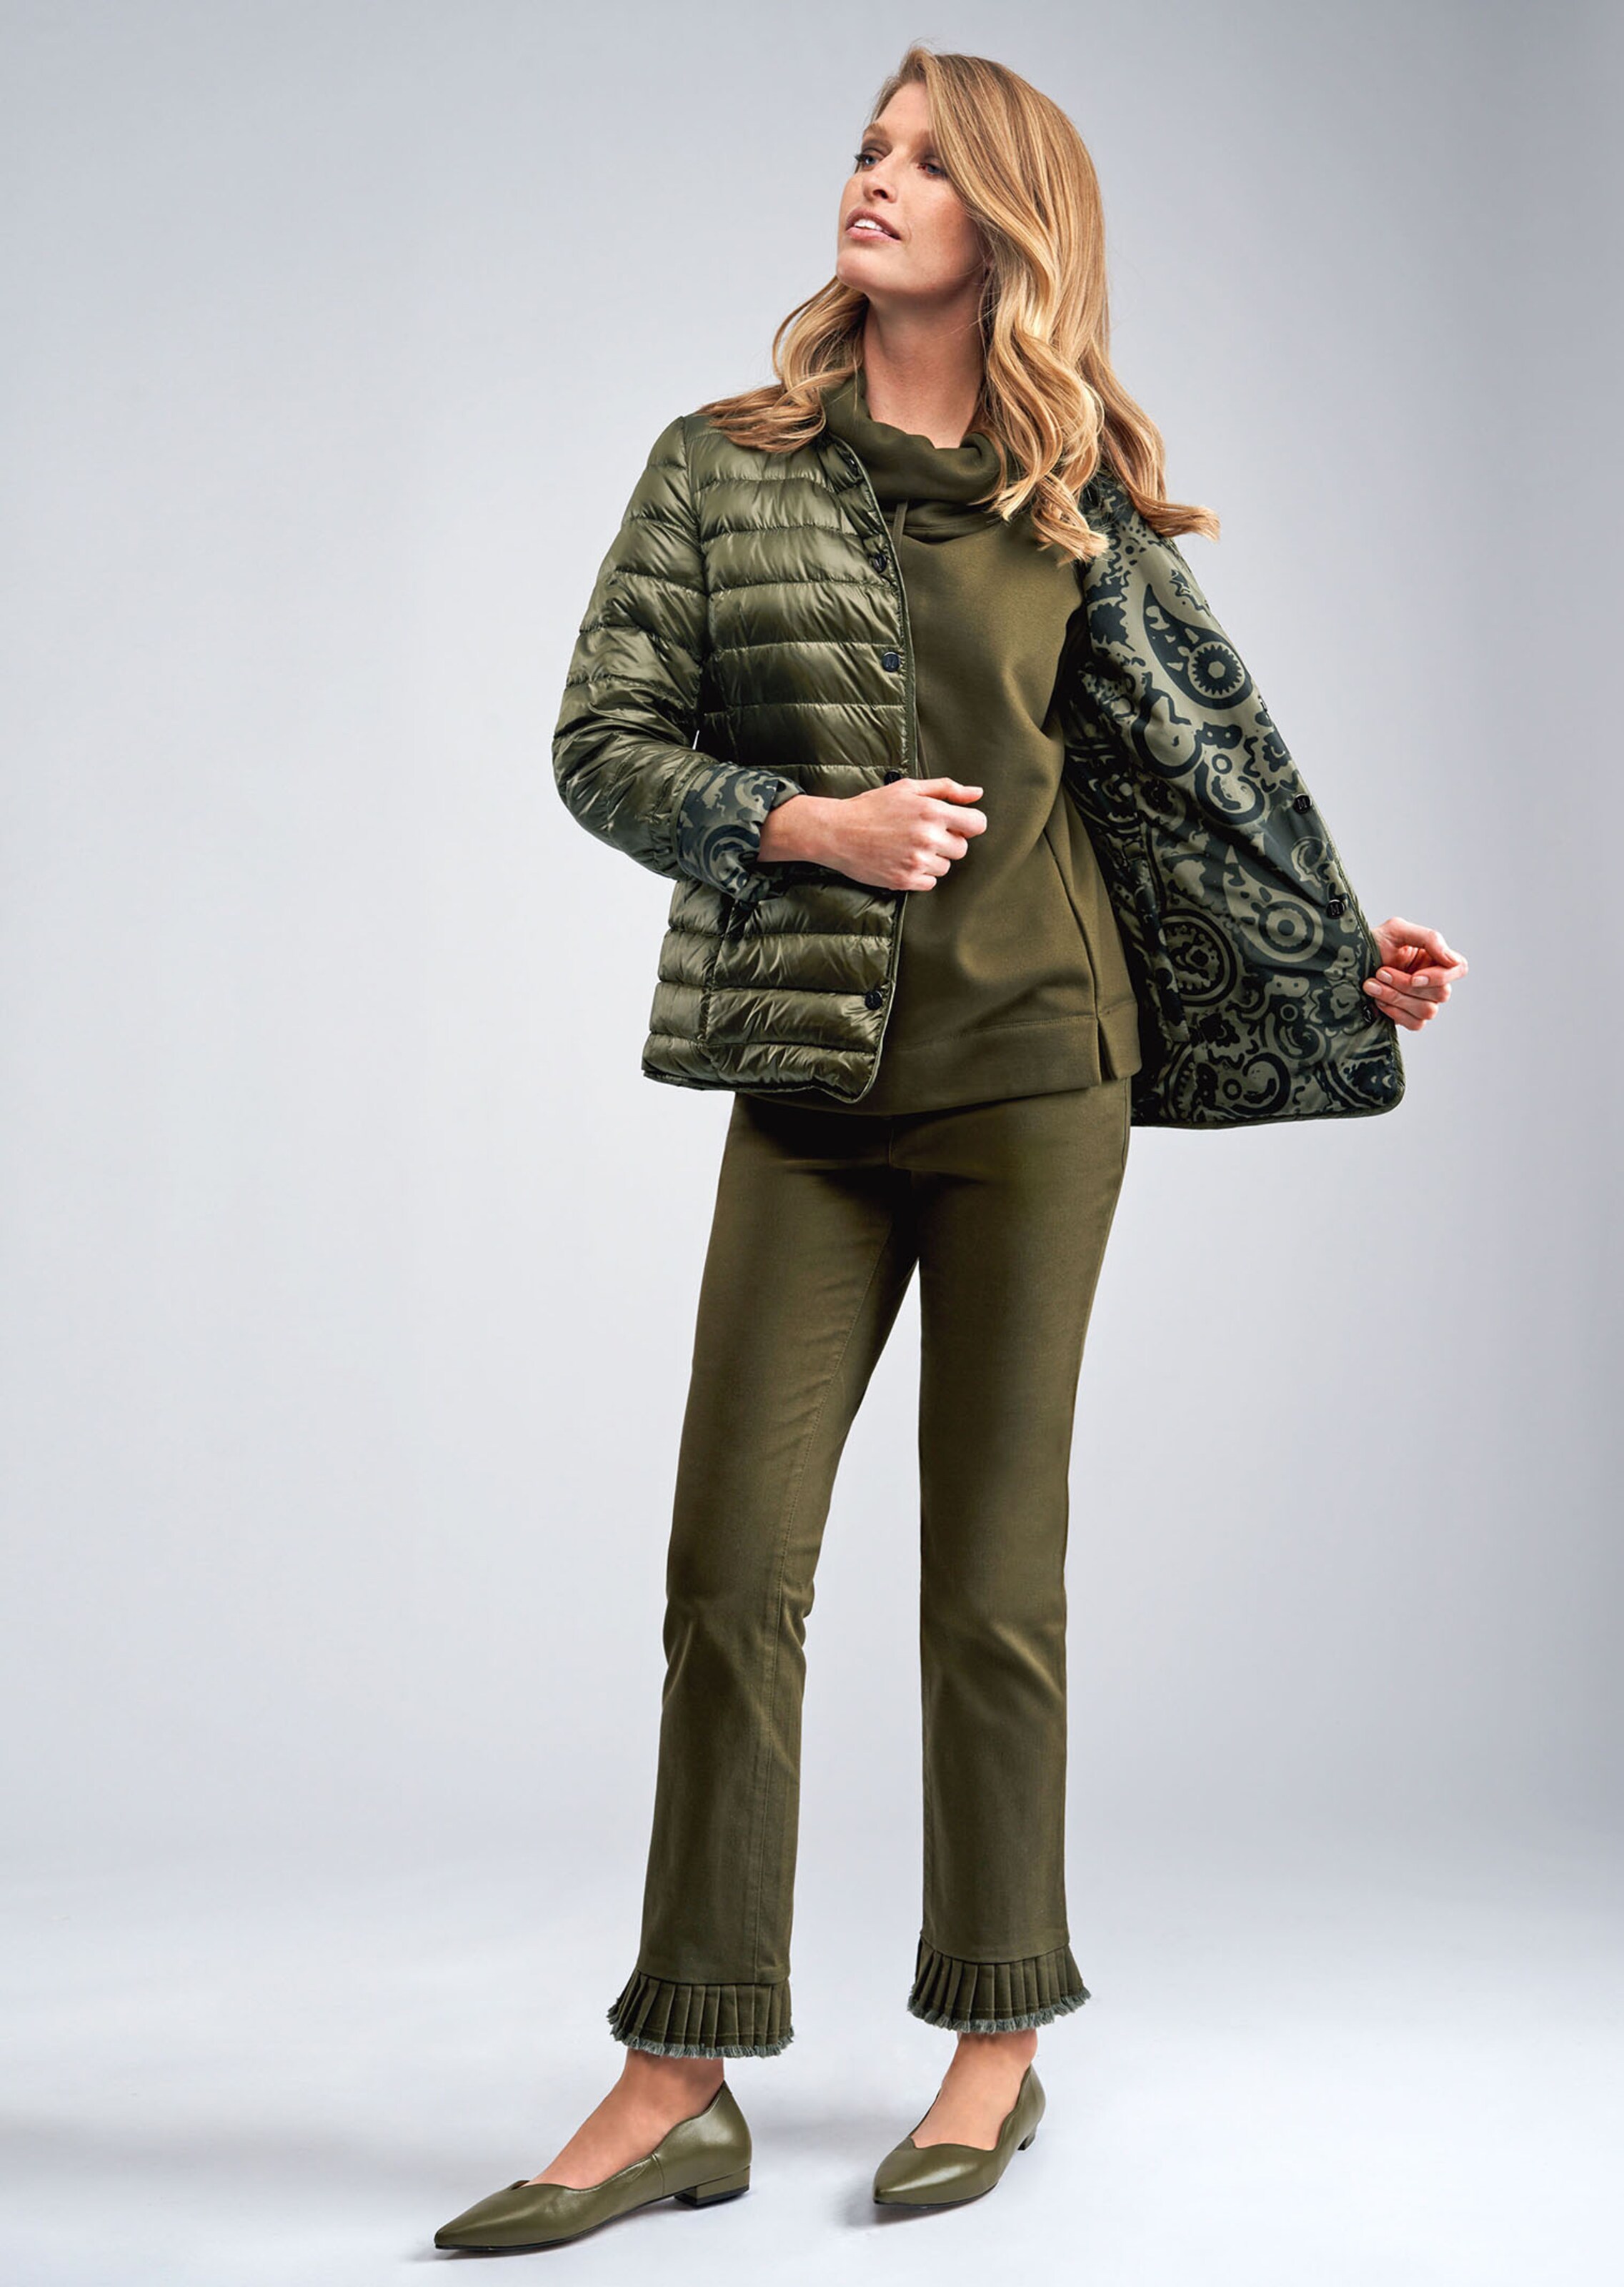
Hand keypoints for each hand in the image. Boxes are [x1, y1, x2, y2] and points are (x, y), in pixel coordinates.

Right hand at [758, 778, 987, 891]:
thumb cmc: (872, 807)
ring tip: (908, 847)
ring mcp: (917, 861)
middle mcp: (928, 838)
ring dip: (932, 859)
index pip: (977, 824)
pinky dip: (920, 875)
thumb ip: (947, 789)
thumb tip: (977, 794)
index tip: (956, 825)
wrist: (838, 832)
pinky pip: (930, 883)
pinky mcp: (905, 880)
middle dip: (948, 842)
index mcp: (933, 811)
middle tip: (922, 835)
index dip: (969, 824)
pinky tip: (902, 860)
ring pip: (945, 867)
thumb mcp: (909, 788)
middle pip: (962, 849)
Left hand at [1362, 917, 1467, 1030]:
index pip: (1458, 968)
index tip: (1415, 976)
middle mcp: (1433, 982)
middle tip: (1380, 972)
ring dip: (1396, 998)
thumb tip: (1452, 959)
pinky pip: (1416, 1024)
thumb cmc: (1373, 944)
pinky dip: (1395, 1012)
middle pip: (1441, 993)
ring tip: (1372, 985)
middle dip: (1406, 985)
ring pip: (1427, 1011)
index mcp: (1435, 959)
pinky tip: (1377, 1001)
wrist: (1346, 964)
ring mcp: (1422, 1001)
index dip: (1441, 976)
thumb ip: (1429, 939)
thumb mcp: (1397, 930)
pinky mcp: (1409, 1017)